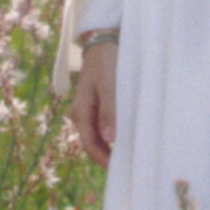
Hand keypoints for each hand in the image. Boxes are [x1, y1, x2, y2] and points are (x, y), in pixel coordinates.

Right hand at [72, 42, 118, 166]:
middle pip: (92, 142)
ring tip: (128, 154)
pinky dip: (112, 134)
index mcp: (81, 111)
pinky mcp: (97, 104)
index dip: (102, 159)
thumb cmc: (106, 61)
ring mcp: (88, 109)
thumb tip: (109, 139)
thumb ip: (109, 111)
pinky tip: (125, 136)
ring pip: (97, 135)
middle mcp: (81, 113)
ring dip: (109, 146)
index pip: (89, 144)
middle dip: (106, 156)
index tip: (117, 168)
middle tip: (126, 165)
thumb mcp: (109, 84)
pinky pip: (102, 125)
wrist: (103, 41)